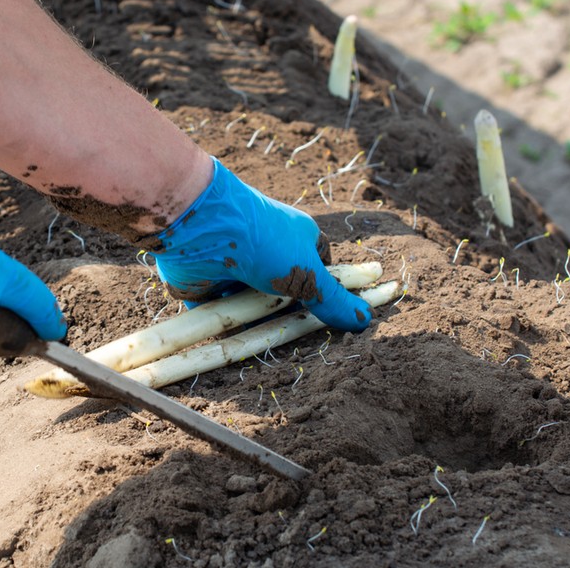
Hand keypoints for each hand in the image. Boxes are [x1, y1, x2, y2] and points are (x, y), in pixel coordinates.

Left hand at [151, 158, 371, 331]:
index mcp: (296, 239)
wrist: (203, 227)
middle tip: (296, 336)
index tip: (331, 317)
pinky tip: (232, 341)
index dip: (326, 292)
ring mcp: (236, 268)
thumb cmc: (266, 242)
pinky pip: (219, 313)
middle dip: (288, 314)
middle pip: (284, 293)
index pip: (319, 268)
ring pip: (252, 306)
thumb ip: (334, 300)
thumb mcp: (309, 274)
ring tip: (264, 340)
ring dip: (257, 321)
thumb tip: (366, 319)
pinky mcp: (207, 285)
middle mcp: (266, 252)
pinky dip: (225, 327)